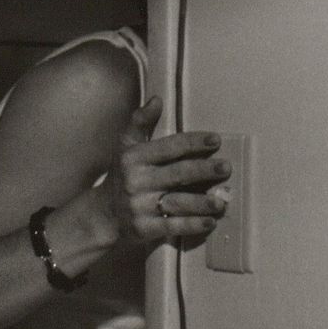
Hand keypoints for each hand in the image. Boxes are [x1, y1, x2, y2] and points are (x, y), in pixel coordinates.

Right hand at [97, 97, 230, 248]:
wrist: (101, 215)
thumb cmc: (121, 175)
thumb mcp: (125, 146)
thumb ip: (141, 123)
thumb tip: (156, 100)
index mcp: (134, 158)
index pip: (169, 147)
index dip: (193, 143)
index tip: (216, 140)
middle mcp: (137, 181)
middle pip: (177, 174)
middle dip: (204, 170)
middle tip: (226, 167)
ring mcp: (140, 206)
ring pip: (177, 202)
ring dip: (202, 202)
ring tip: (222, 201)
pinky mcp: (145, 228)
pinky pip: (172, 226)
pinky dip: (192, 225)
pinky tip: (210, 222)